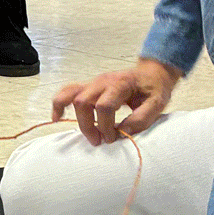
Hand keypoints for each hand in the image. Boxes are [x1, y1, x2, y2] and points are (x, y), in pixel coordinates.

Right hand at [52, 57, 181, 144]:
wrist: (152, 73)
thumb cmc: (154, 88)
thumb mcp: (157, 103)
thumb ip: (141, 118)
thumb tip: (122, 132)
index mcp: (120, 83)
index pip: (104, 106)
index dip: (106, 125)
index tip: (114, 138)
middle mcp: (102, 81)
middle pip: (83, 102)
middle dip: (89, 126)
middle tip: (100, 141)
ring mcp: (93, 82)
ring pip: (71, 96)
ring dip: (75, 118)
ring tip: (82, 135)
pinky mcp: (89, 86)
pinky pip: (68, 91)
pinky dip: (59, 103)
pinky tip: (57, 117)